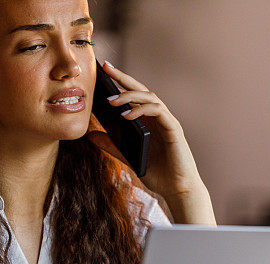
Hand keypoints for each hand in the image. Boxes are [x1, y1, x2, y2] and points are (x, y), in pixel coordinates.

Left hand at [99, 60, 203, 199]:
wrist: (178, 190)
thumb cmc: (159, 174)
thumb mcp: (129, 158)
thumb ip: (113, 146)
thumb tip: (91, 135)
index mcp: (150, 122)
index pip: (134, 96)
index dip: (120, 82)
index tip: (103, 72)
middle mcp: (159, 118)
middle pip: (141, 90)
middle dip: (123, 77)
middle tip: (106, 67)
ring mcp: (168, 122)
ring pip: (150, 97)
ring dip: (130, 95)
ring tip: (111, 100)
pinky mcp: (174, 129)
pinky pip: (158, 111)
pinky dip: (142, 109)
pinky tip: (127, 115)